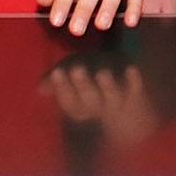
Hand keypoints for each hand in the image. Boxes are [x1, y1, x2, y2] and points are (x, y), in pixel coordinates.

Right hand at [40, 59, 162, 147]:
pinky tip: (131, 68)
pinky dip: (133, 81)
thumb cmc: (90, 82)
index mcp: (79, 108)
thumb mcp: (71, 78)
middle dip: (82, 84)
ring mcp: (117, 102)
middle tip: (76, 68)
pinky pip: (135, 90)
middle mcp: (97, 108)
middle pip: (88, 100)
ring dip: (107, 85)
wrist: (125, 99)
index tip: (56, 71)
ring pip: (111, 97)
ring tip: (102, 71)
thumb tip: (41, 87)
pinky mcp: (135, 94)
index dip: (62, 88)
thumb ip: (56, 80)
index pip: (69, 100)